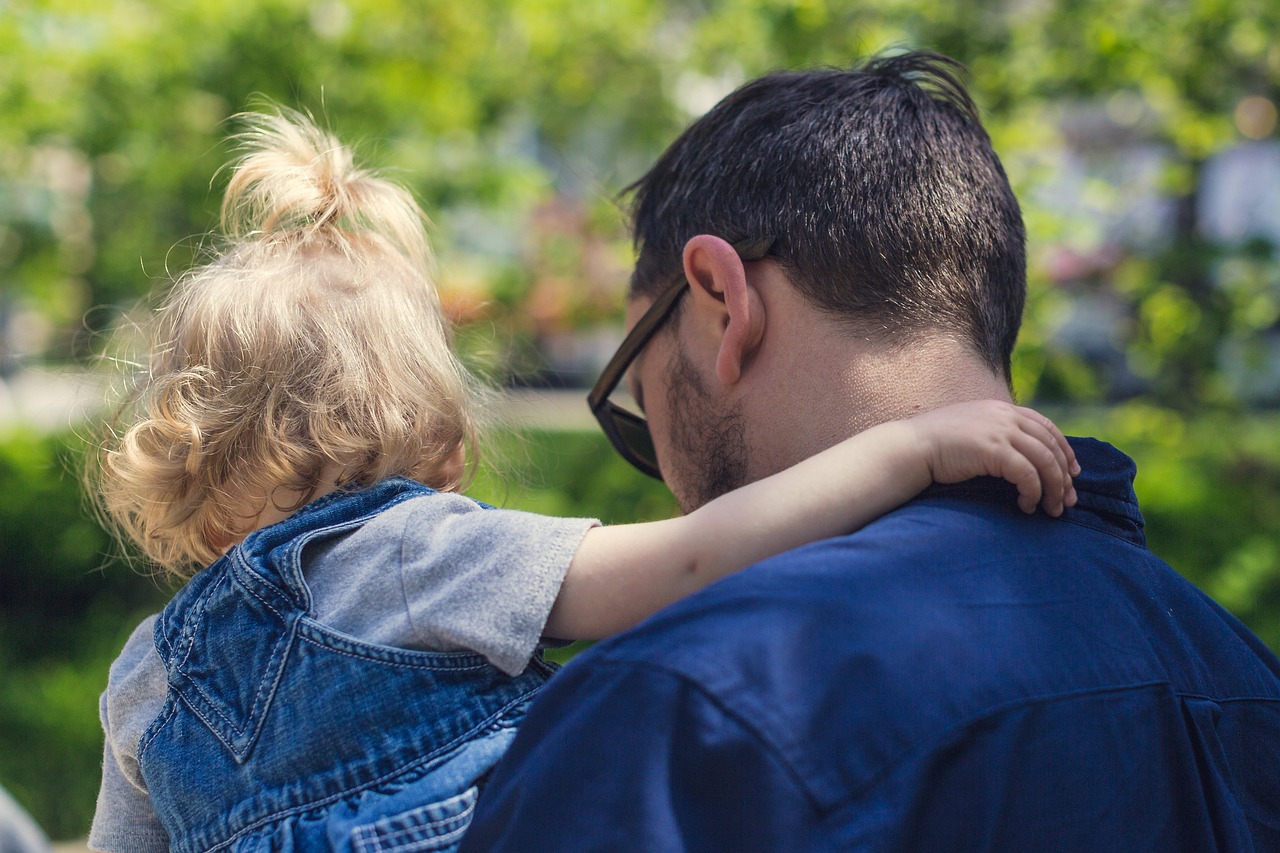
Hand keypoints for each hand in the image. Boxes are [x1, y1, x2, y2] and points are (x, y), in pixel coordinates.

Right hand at [907, 401, 1079, 516]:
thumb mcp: (971, 429)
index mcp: (1002, 409)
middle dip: (1065, 476)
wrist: (912, 447)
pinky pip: (1027, 475)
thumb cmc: (936, 445)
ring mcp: (1000, 431)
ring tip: (1053, 509)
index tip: (1072, 473)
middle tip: (1069, 500)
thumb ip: (994, 434)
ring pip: (1045, 461)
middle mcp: (1005, 416)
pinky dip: (1033, 493)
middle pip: (1051, 445)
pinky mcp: (994, 450)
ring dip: (1054, 488)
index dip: (1065, 450)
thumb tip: (1015, 455)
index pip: (1046, 427)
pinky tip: (1027, 506)